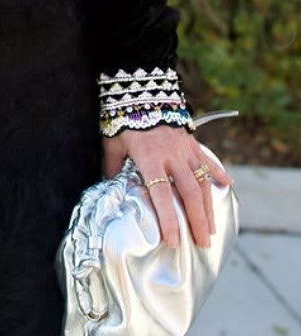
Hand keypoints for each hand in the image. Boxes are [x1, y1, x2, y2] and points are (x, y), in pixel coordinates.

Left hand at [101, 124, 234, 248]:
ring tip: (212, 229)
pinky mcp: (192, 141)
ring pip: (202, 182)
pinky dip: (218, 173)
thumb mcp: (112, 144)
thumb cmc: (122, 120)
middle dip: (197, 221)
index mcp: (150, 159)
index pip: (161, 195)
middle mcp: (172, 157)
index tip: (172, 240)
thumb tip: (108, 190)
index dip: (168, 219)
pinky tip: (227, 187)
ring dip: (208, 207)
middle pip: (189, 193)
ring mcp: (185, 149)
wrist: (141, 91)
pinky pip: (207, 160)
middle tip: (202, 244)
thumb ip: (112, 168)